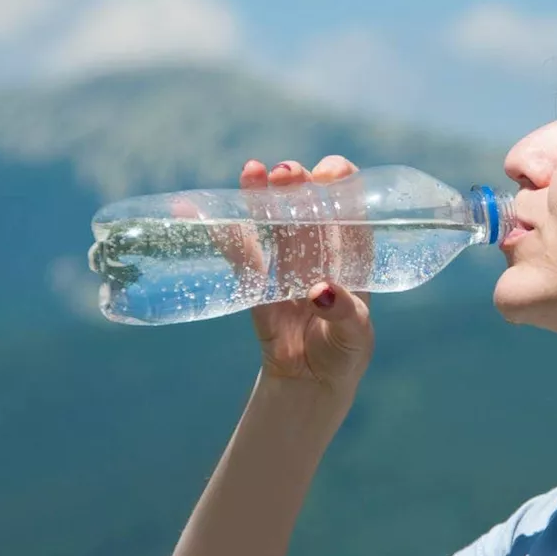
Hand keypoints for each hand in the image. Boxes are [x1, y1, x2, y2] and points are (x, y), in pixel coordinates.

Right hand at [229, 156, 375, 391]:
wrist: (310, 384)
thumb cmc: (344, 354)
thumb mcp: (354, 335)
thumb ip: (343, 312)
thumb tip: (320, 291)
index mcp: (353, 259)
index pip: (352, 211)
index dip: (344, 186)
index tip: (330, 174)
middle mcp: (321, 254)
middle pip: (310, 209)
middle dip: (299, 187)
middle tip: (287, 174)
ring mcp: (288, 265)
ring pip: (276, 223)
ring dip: (265, 197)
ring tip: (254, 171)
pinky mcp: (257, 284)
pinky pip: (241, 256)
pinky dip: (224, 234)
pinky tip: (201, 209)